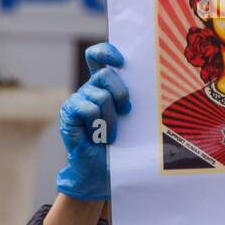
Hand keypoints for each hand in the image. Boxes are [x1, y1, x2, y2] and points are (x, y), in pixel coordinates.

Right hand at [55, 42, 130, 201]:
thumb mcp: (133, 119)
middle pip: (105, 74)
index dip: (107, 52)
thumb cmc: (122, 146)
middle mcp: (90, 88)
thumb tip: (156, 87)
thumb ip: (135, 101)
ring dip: (111, 119)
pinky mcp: (68, 113)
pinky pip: (87, 109)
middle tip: (127, 111)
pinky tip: (97, 137)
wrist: (102, 171)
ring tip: (111, 135)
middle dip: (121, 92)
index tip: (121, 62)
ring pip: (100, 96)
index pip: (99, 56)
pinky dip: (97, 125)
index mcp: (105, 85)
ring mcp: (78, 100)